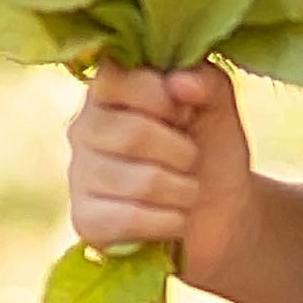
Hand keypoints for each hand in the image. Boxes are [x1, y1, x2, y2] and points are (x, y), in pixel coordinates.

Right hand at [66, 63, 255, 286]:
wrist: (222, 212)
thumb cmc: (211, 149)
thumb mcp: (217, 106)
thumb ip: (205, 81)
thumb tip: (180, 83)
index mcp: (109, 91)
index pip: (116, 81)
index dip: (162, 100)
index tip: (185, 113)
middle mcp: (84, 129)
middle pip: (133, 135)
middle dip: (182, 152)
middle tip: (192, 159)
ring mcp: (80, 175)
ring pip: (142, 182)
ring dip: (183, 190)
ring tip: (186, 190)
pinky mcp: (86, 220)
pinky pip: (131, 220)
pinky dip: (170, 221)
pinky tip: (173, 218)